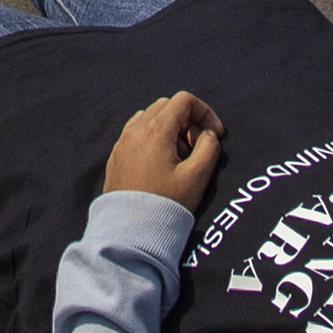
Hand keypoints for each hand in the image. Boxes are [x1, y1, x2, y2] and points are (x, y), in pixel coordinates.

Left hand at [101, 92, 222, 207]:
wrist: (131, 231)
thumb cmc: (167, 203)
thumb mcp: (197, 176)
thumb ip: (209, 147)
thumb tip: (207, 134)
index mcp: (155, 129)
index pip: (184, 100)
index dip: (205, 112)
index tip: (215, 134)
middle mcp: (135, 129)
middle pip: (166, 106)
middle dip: (187, 121)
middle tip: (196, 148)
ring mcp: (122, 142)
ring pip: (150, 117)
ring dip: (170, 129)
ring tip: (179, 158)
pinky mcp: (116, 156)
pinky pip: (137, 133)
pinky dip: (153, 139)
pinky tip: (160, 166)